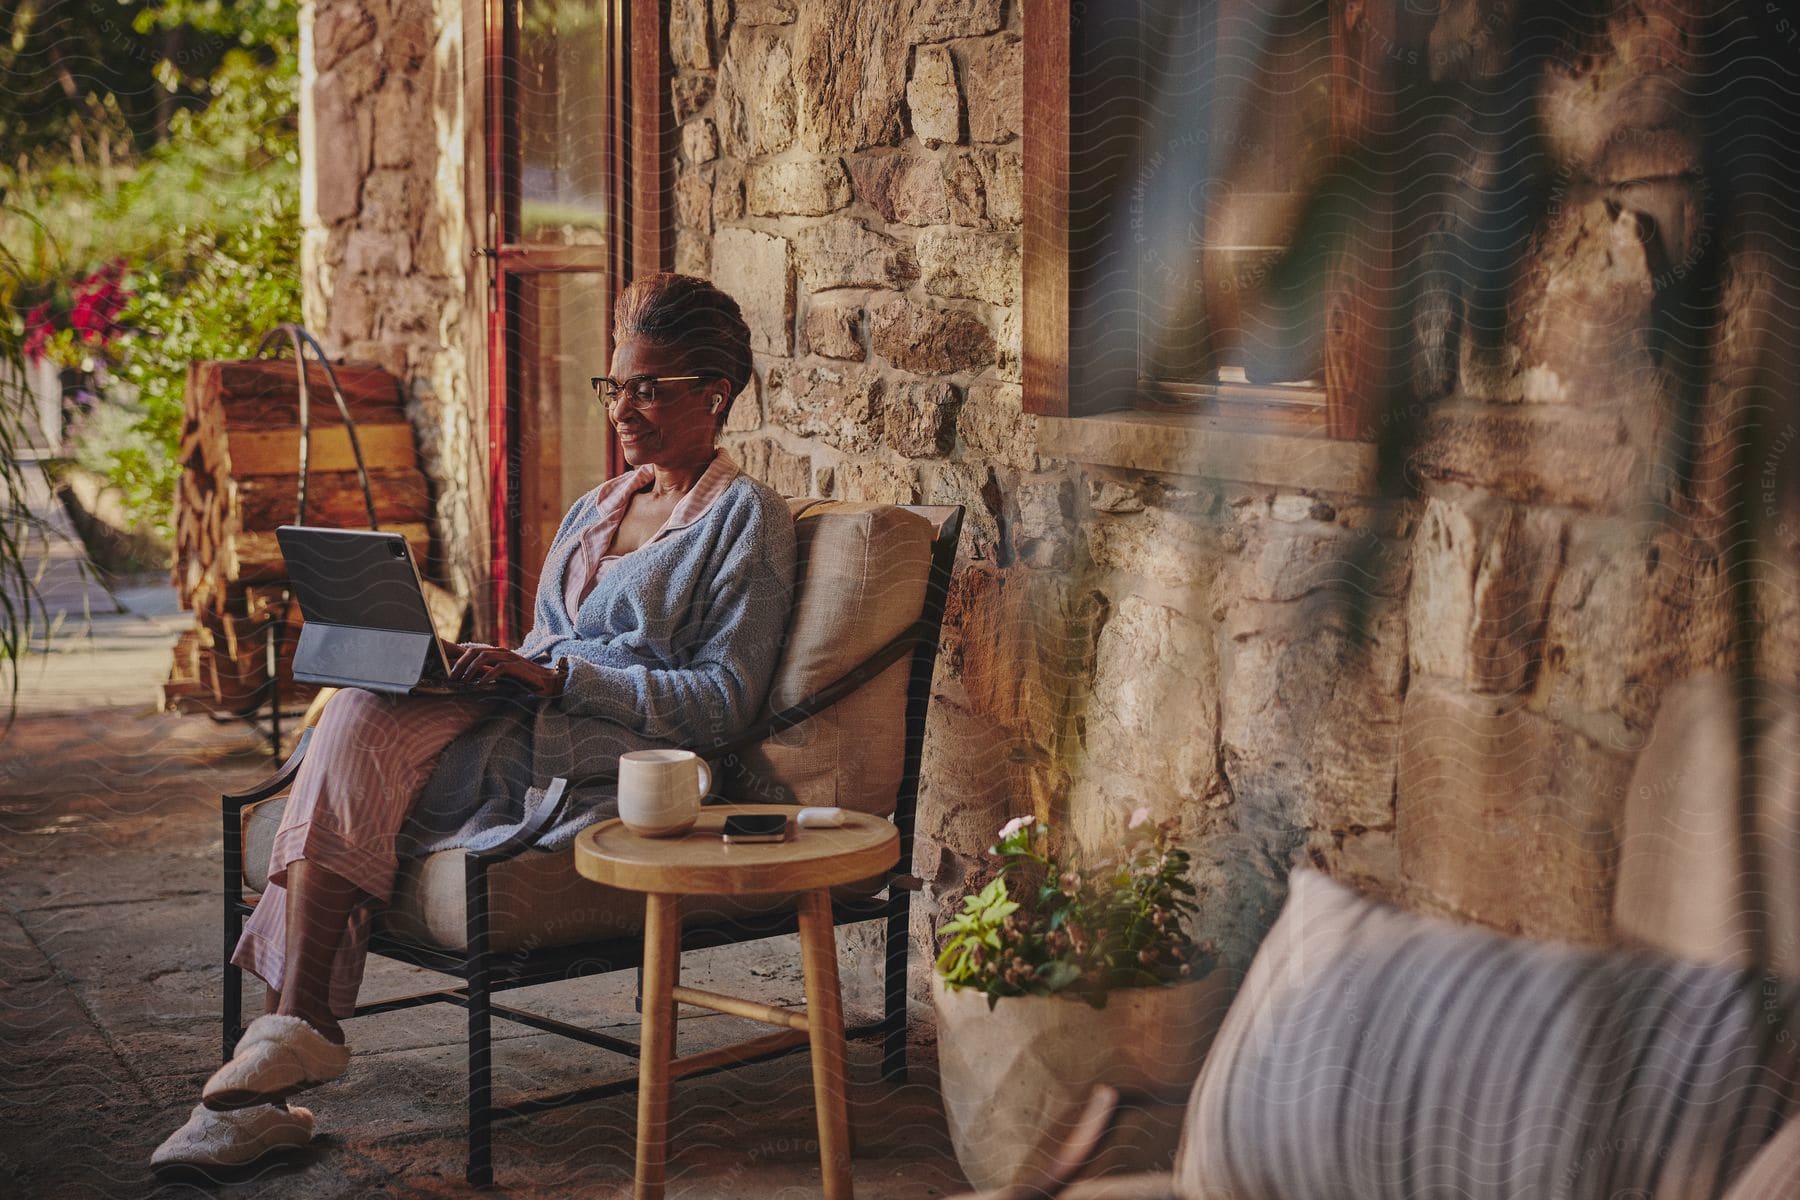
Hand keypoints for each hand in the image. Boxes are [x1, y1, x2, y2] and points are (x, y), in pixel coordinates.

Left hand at [446, 642, 562, 696]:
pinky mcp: (518, 667)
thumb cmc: (526, 682)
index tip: (446, 671)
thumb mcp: (504, 677)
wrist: (551, 683)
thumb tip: (470, 680)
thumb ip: (489, 675)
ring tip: (462, 681)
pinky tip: (480, 684)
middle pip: (475, 651)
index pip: (473, 652)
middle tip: (450, 677)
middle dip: (460, 664)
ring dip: (470, 669)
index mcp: (498, 654)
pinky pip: (499, 668)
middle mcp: (503, 653)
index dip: (458, 660)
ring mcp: (511, 658)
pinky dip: (487, 676)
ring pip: (484, 657)